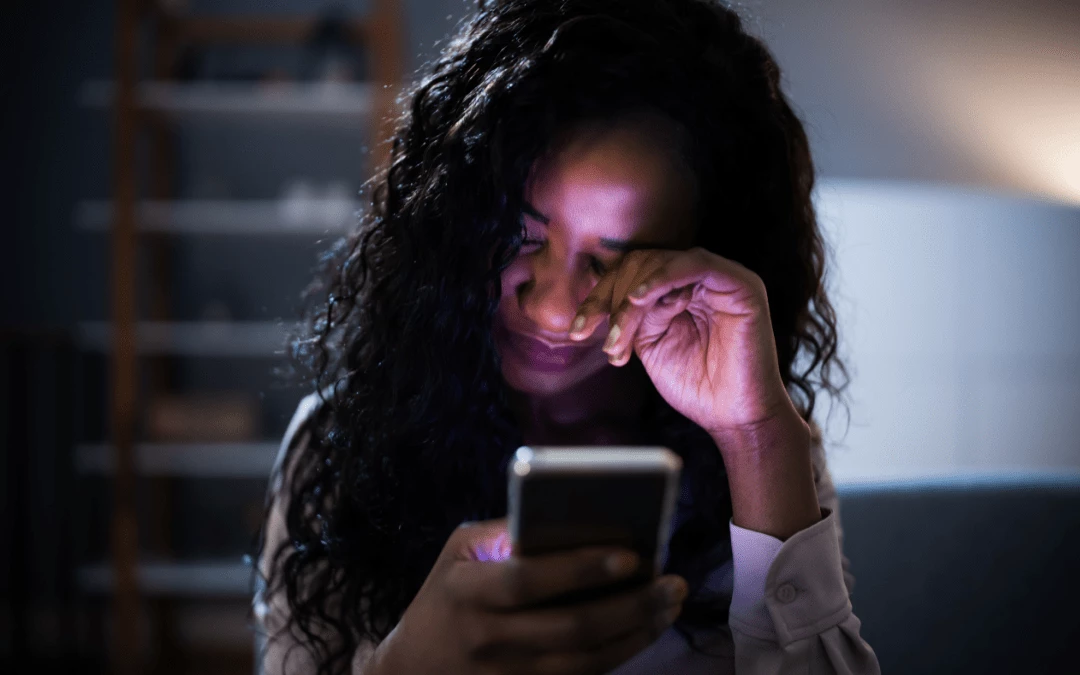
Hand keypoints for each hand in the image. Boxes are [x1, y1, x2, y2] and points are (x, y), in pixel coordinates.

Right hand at [370, 517, 687, 674]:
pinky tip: (644, 631)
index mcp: (468, 590)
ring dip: (637, 634)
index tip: (632, 555)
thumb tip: (581, 516)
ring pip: (587, 662)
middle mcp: (487, 638)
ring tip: (669, 605)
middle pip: (571, 628)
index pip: (529, 579)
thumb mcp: (460, 553)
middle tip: (673, 583)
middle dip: (631, 605)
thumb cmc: (447, 595)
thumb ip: (509, 533)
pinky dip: (620, 655)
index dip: (582, 569)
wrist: (412, 670)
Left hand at [569, 246, 796, 438]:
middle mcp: (699, 279)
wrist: (732, 417)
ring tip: (620, 335)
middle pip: (641, 262)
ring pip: (661, 262)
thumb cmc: (696, 386)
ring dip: (631, 297)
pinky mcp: (741, 284)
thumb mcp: (650, 345)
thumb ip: (634, 315)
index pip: (631, 274)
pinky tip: (640, 299)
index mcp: (678, 291)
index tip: (577, 330)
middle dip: (612, 298)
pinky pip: (695, 263)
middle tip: (607, 340)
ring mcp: (720, 279)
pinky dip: (662, 278)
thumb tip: (614, 293)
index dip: (600, 296)